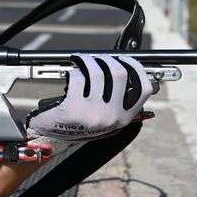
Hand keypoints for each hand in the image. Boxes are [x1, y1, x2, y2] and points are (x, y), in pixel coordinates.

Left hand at [27, 55, 154, 145]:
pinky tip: (72, 73)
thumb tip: (124, 70)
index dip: (137, 69)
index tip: (126, 60)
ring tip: (82, 60)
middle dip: (107, 59)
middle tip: (97, 59)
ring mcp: (93, 113)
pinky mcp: (74, 108)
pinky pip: (78, 78)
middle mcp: (111, 116)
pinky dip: (74, 72)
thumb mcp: (105, 117)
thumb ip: (118, 100)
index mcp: (123, 117)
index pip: (143, 90)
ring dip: (88, 61)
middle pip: (119, 74)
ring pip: (97, 73)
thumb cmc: (78, 123)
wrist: (52, 137)